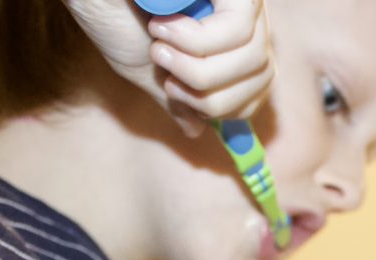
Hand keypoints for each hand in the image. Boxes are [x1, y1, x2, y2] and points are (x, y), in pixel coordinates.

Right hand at [61, 0, 273, 136]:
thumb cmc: (112, 16)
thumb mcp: (148, 68)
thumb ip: (176, 97)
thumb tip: (197, 130)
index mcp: (232, 33)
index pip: (263, 81)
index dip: (231, 105)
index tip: (181, 96)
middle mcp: (246, 11)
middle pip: (262, 72)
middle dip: (209, 92)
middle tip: (165, 74)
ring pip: (253, 54)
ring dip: (198, 67)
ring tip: (158, 44)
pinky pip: (239, 27)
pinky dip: (199, 41)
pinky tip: (162, 24)